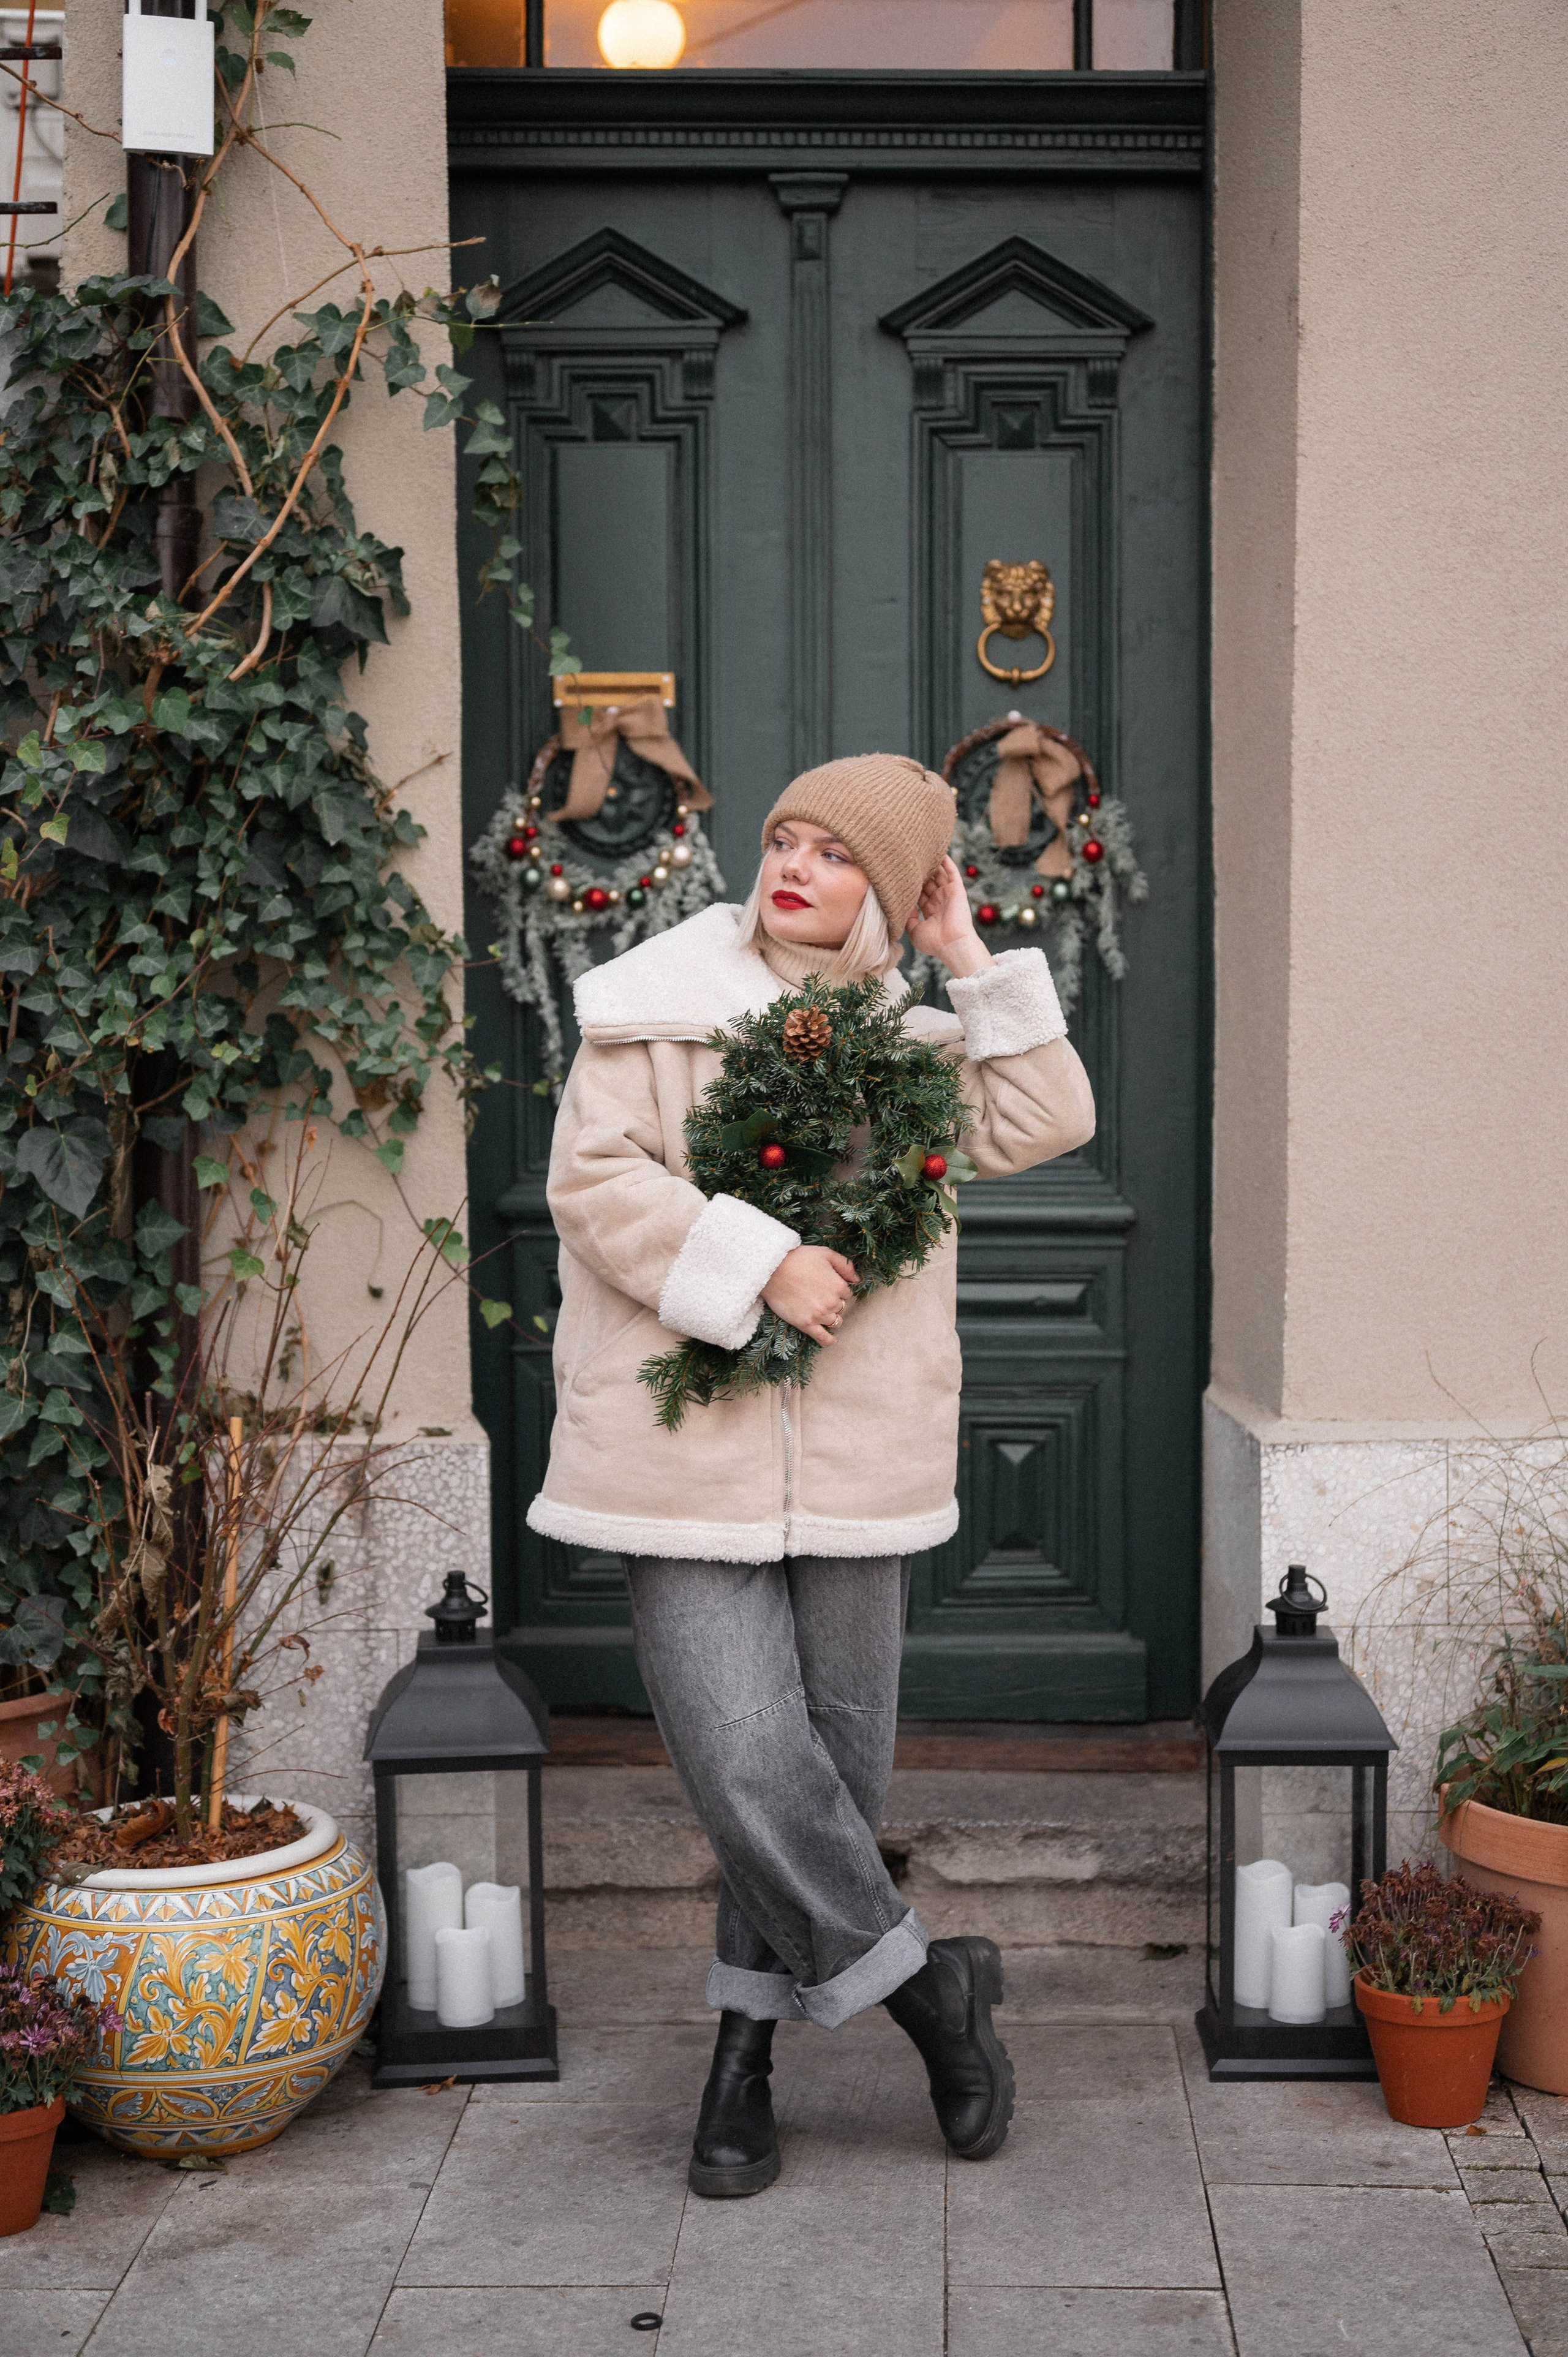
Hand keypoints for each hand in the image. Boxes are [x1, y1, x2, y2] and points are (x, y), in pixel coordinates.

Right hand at [763, 1246, 857, 1344]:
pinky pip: (822, 1337)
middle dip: (834, 1302)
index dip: (838, 1289)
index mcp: (838, 1285)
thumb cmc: (798, 1258)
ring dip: (831, 1317)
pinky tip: (831, 1340)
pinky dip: (829, 1340)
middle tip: (820, 1295)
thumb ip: (845, 1265)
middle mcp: (832, 1302)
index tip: (826, 1285)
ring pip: (835, 1321)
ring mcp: (819, 1315)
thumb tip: (857, 1280)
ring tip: (821, 1312)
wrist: (771, 1270)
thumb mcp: (825, 1253)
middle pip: (841, 1307)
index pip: (847, 1293)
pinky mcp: (806, 1324)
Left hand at [906, 855, 993, 977]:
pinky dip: (947, 862)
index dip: (911, 885)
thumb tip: (902, 906)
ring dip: (933, 865)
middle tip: (909, 859)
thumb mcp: (914, 931)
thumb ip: (908, 918)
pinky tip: (940, 852)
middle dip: (920, 873)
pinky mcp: (957, 890)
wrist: (952, 944)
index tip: (901, 875)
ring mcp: (949, 895)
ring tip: (922, 851)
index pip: (920, 894)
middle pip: (928, 882)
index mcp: (930, 912)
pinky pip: (952, 872)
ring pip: (940, 875)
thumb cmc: (934, 942)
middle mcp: (939, 902)